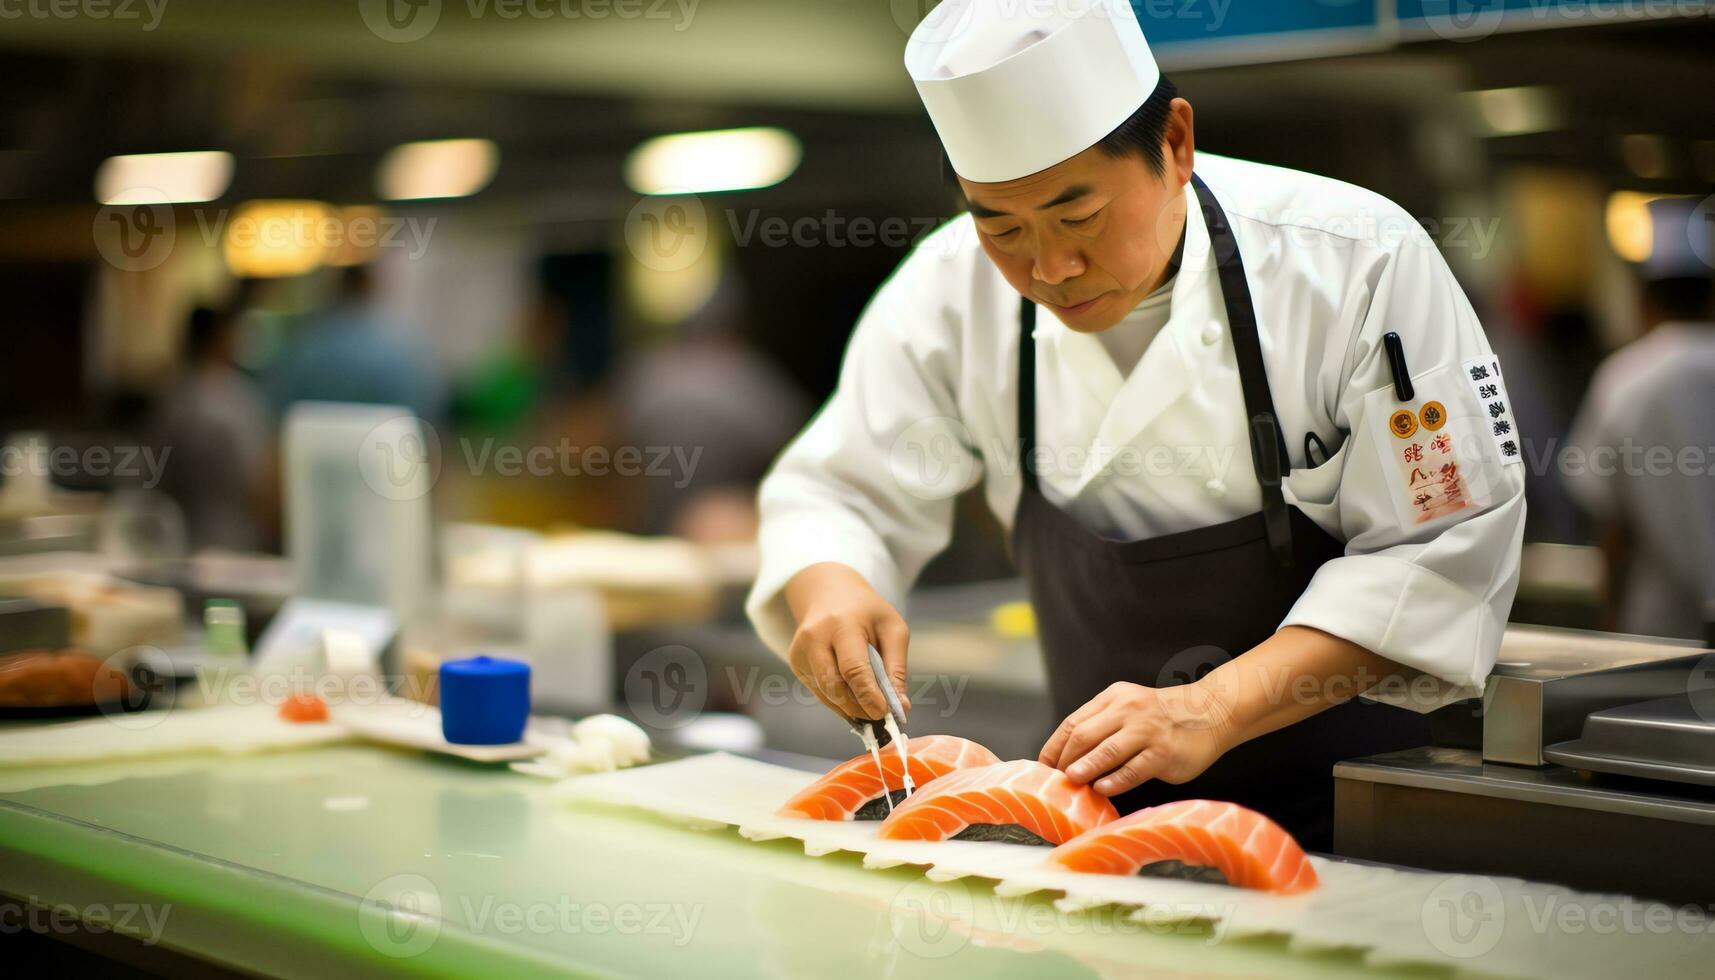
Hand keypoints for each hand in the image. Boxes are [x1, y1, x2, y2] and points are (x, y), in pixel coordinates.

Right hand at [783, 562, 910, 721]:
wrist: (829, 592)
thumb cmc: (867, 611)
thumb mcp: (892, 629)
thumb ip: (897, 668)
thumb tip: (900, 707)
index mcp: (841, 624)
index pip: (853, 668)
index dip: (868, 695)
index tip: (885, 713)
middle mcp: (814, 638)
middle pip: (834, 686)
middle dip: (859, 707)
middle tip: (881, 717)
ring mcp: (800, 652)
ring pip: (826, 694)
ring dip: (851, 708)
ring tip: (871, 707)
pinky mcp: (795, 663)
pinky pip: (820, 692)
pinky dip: (840, 700)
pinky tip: (854, 696)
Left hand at [1039, 681, 1234, 795]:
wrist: (1212, 712)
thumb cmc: (1163, 716)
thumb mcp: (1129, 706)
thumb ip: (1103, 725)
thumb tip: (1068, 758)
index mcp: (1114, 698)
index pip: (1073, 722)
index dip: (1055, 746)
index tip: (1044, 766)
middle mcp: (1128, 710)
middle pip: (1084, 735)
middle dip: (1065, 759)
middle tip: (1055, 779)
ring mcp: (1147, 731)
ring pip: (1107, 751)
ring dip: (1085, 767)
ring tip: (1072, 780)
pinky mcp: (1164, 753)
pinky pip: (1133, 769)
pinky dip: (1115, 780)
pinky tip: (1102, 788)